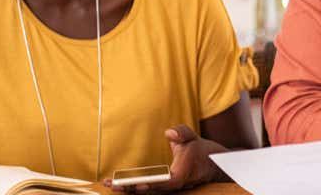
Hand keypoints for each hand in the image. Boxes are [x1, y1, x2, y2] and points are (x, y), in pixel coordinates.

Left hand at [107, 124, 226, 193]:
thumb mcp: (193, 137)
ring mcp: (168, 189)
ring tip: (109, 185)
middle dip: (131, 188)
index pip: (166, 182)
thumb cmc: (200, 150)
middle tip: (111, 184)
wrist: (210, 165)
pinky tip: (119, 186)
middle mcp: (174, 185)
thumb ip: (182, 132)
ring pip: (148, 192)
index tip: (138, 184)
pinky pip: (148, 190)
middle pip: (151, 190)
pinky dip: (133, 188)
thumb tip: (169, 132)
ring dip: (128, 189)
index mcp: (181, 174)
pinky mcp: (163, 189)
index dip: (153, 184)